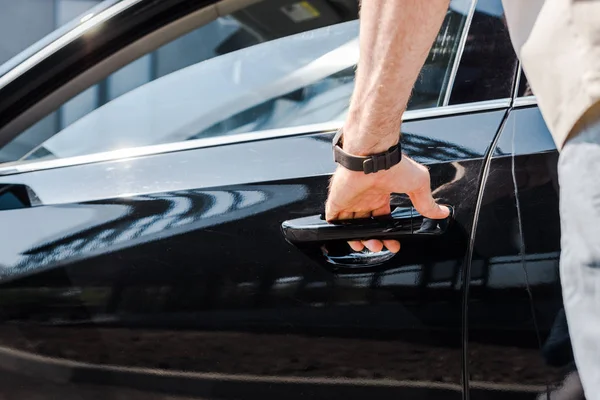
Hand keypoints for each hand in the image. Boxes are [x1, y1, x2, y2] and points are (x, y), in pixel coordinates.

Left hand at [325, 155, 449, 252]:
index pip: (382, 218)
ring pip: (350, 226)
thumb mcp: (418, 184)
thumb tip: (443, 212)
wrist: (372, 156)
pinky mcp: (337, 201)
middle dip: (373, 239)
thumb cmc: (393, 165)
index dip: (387, 233)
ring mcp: (350, 199)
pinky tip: (346, 236)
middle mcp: (365, 197)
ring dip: (358, 239)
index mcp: (381, 193)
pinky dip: (338, 229)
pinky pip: (333, 219)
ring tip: (368, 245)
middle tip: (380, 246)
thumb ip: (427, 202)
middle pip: (366, 225)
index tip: (393, 243)